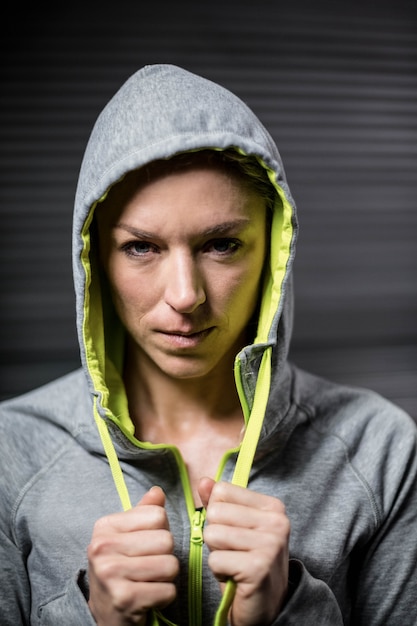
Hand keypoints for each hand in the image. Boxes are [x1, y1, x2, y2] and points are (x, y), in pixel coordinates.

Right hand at [87, 486, 178, 625]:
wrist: (104, 614)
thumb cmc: (122, 568)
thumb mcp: (128, 536)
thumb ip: (144, 512)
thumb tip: (157, 492)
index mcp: (105, 526)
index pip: (158, 515)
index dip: (160, 531)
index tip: (145, 546)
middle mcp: (102, 548)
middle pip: (167, 540)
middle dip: (166, 556)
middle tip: (148, 567)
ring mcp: (111, 574)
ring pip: (171, 565)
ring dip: (166, 577)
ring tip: (148, 581)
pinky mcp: (124, 599)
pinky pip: (168, 590)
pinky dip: (164, 596)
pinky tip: (148, 598)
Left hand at [199, 478, 289, 625]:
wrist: (266, 607)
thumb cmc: (246, 563)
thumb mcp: (234, 527)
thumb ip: (218, 502)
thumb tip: (204, 480)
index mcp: (272, 506)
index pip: (223, 491)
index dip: (219, 515)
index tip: (236, 534)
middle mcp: (277, 521)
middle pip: (216, 512)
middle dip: (216, 536)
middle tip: (234, 552)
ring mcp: (270, 544)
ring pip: (213, 534)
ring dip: (217, 554)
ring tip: (234, 564)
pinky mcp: (258, 567)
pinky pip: (215, 559)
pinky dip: (219, 572)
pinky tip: (235, 577)